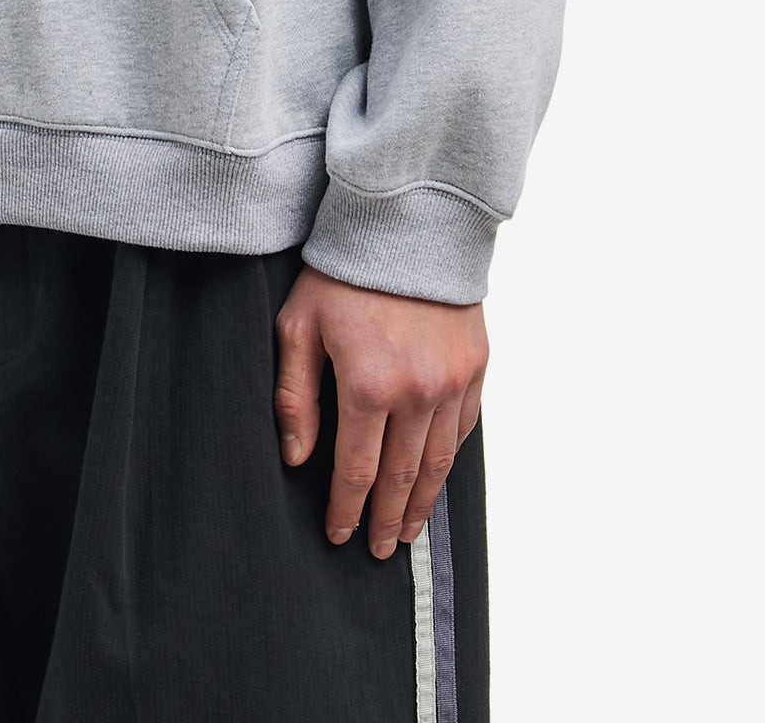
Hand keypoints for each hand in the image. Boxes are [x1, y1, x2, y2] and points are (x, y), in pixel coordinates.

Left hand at [274, 266, 486, 558]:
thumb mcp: (299, 325)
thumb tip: (297, 458)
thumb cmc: (342, 271)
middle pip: (402, 477)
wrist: (407, 221)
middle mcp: (417, 392)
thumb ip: (294, 395)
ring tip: (410, 531)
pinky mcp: (476, 366)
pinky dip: (449, 461)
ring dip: (423, 502)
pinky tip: (436, 477)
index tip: (339, 535)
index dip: (347, 510)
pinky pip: (464, 429)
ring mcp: (452, 381)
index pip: (357, 470)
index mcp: (368, 385)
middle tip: (380, 551)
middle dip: (389, 519)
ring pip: (438, 462)